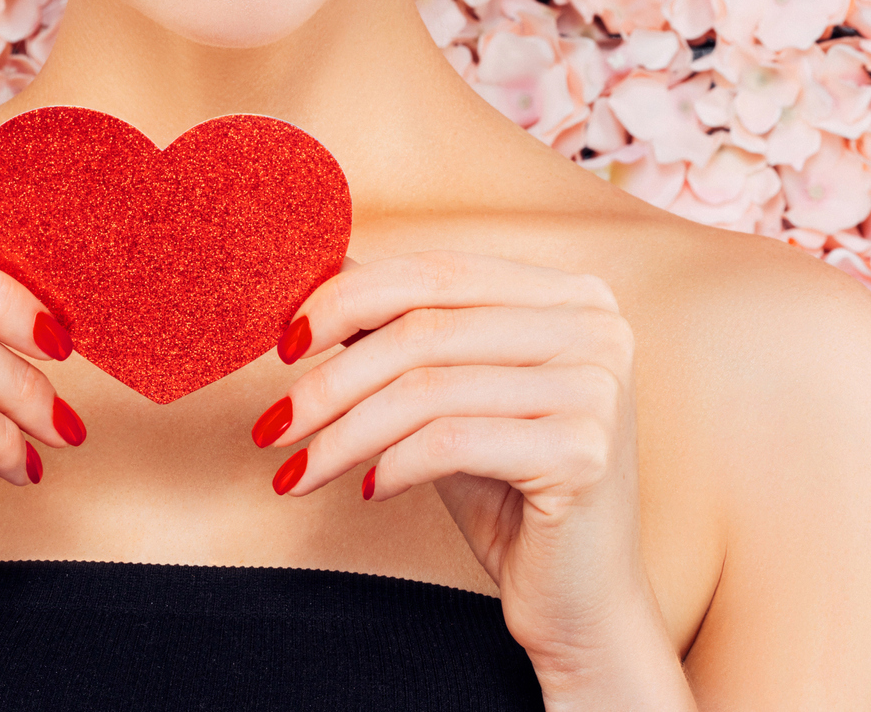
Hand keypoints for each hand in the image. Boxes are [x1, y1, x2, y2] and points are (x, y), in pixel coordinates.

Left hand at [250, 251, 680, 694]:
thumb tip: (324, 270)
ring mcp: (597, 386)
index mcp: (571, 295)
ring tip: (299, 470)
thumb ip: (406, 328)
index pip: (439, 271)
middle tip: (274, 424)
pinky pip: (452, 442)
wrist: (582, 600)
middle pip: (427, 328)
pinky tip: (367, 490)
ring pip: (429, 389)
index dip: (350, 298)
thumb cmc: (511, 490)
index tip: (285, 344)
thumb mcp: (452, 396)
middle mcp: (596, 327)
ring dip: (344, 433)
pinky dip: (392, 465)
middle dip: (333, 379)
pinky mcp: (584, 450)